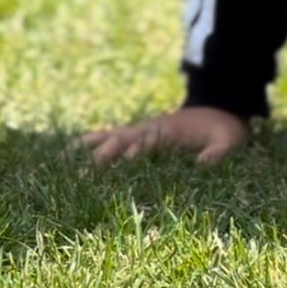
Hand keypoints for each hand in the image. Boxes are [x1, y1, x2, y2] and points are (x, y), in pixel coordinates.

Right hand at [79, 105, 249, 167]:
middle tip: (79, 178)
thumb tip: (204, 165)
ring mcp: (137, 133)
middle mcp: (146, 130)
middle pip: (116, 142)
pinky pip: (106, 140)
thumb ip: (219, 153)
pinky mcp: (134, 138)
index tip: (119, 165)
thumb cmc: (225, 130)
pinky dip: (86, 146)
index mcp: (166, 131)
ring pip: (105, 139)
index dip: (132, 153)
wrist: (219, 109)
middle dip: (100, 158)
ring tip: (57, 166)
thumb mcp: (230, 141)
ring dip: (84, 151)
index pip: (143, 143)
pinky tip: (65, 158)